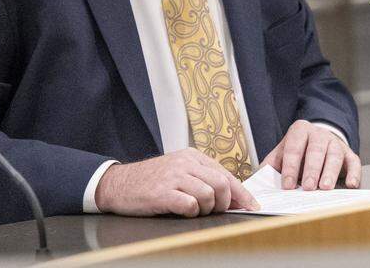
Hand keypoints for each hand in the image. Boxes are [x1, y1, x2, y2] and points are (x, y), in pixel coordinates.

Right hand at [94, 148, 259, 216]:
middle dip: (225, 203)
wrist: (118, 185)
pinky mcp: (163, 192)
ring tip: (194, 211)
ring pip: (208, 195)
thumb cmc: (151, 181)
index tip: (251, 207)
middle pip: (221, 184)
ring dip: (206, 209)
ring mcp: (173, 176)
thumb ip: (202, 178)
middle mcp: (184, 163)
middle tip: (216, 211)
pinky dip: (191, 213)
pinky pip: (190, 205)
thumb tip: (232, 198)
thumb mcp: (178, 171)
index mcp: (192, 156)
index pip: (226, 174)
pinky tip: (182, 211)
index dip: (241, 193)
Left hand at [261, 120, 360, 190]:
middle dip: (312, 169)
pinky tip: (352, 185)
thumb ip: (270, 166)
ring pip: (335, 155)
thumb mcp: (281, 154)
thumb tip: (257, 182)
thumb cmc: (297, 153)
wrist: (317, 141)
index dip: (291, 167)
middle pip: (316, 150)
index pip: (294, 147)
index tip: (288, 185)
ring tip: (325, 187)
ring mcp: (335, 143)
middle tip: (308, 187)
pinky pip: (354, 162)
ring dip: (330, 172)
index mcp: (299, 131)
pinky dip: (355, 173)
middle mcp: (319, 134)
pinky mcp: (349, 153)